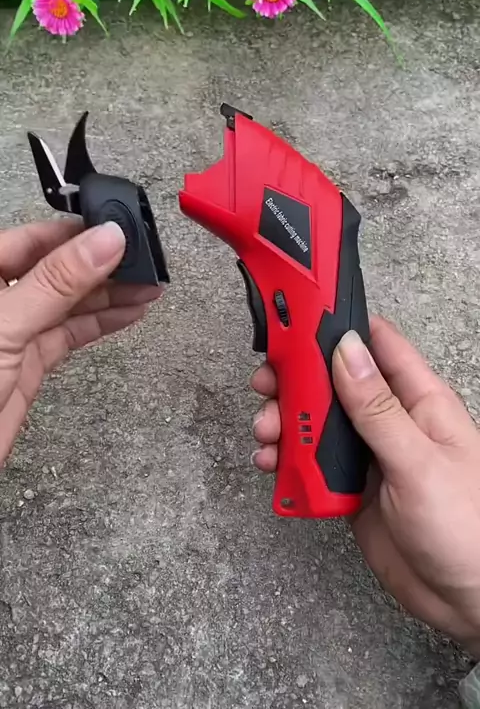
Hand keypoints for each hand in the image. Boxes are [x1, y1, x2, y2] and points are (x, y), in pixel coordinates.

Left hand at [0, 219, 162, 465]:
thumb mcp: (5, 326)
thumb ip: (57, 283)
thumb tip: (103, 241)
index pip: (32, 239)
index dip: (77, 233)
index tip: (119, 229)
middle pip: (56, 269)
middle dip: (102, 264)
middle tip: (145, 260)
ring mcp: (11, 332)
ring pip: (68, 303)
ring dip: (110, 294)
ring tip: (149, 285)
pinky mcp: (25, 365)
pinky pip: (70, 334)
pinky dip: (101, 324)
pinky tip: (128, 312)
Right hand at [251, 315, 479, 656]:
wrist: (466, 602)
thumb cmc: (467, 529)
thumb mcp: (418, 462)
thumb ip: (378, 408)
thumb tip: (346, 351)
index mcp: (419, 402)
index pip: (377, 344)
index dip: (339, 326)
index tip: (297, 319)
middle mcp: (391, 422)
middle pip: (333, 382)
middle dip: (296, 380)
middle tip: (266, 386)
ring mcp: (370, 455)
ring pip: (316, 422)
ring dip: (285, 422)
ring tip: (266, 434)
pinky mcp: (351, 488)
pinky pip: (311, 464)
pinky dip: (287, 461)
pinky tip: (272, 464)